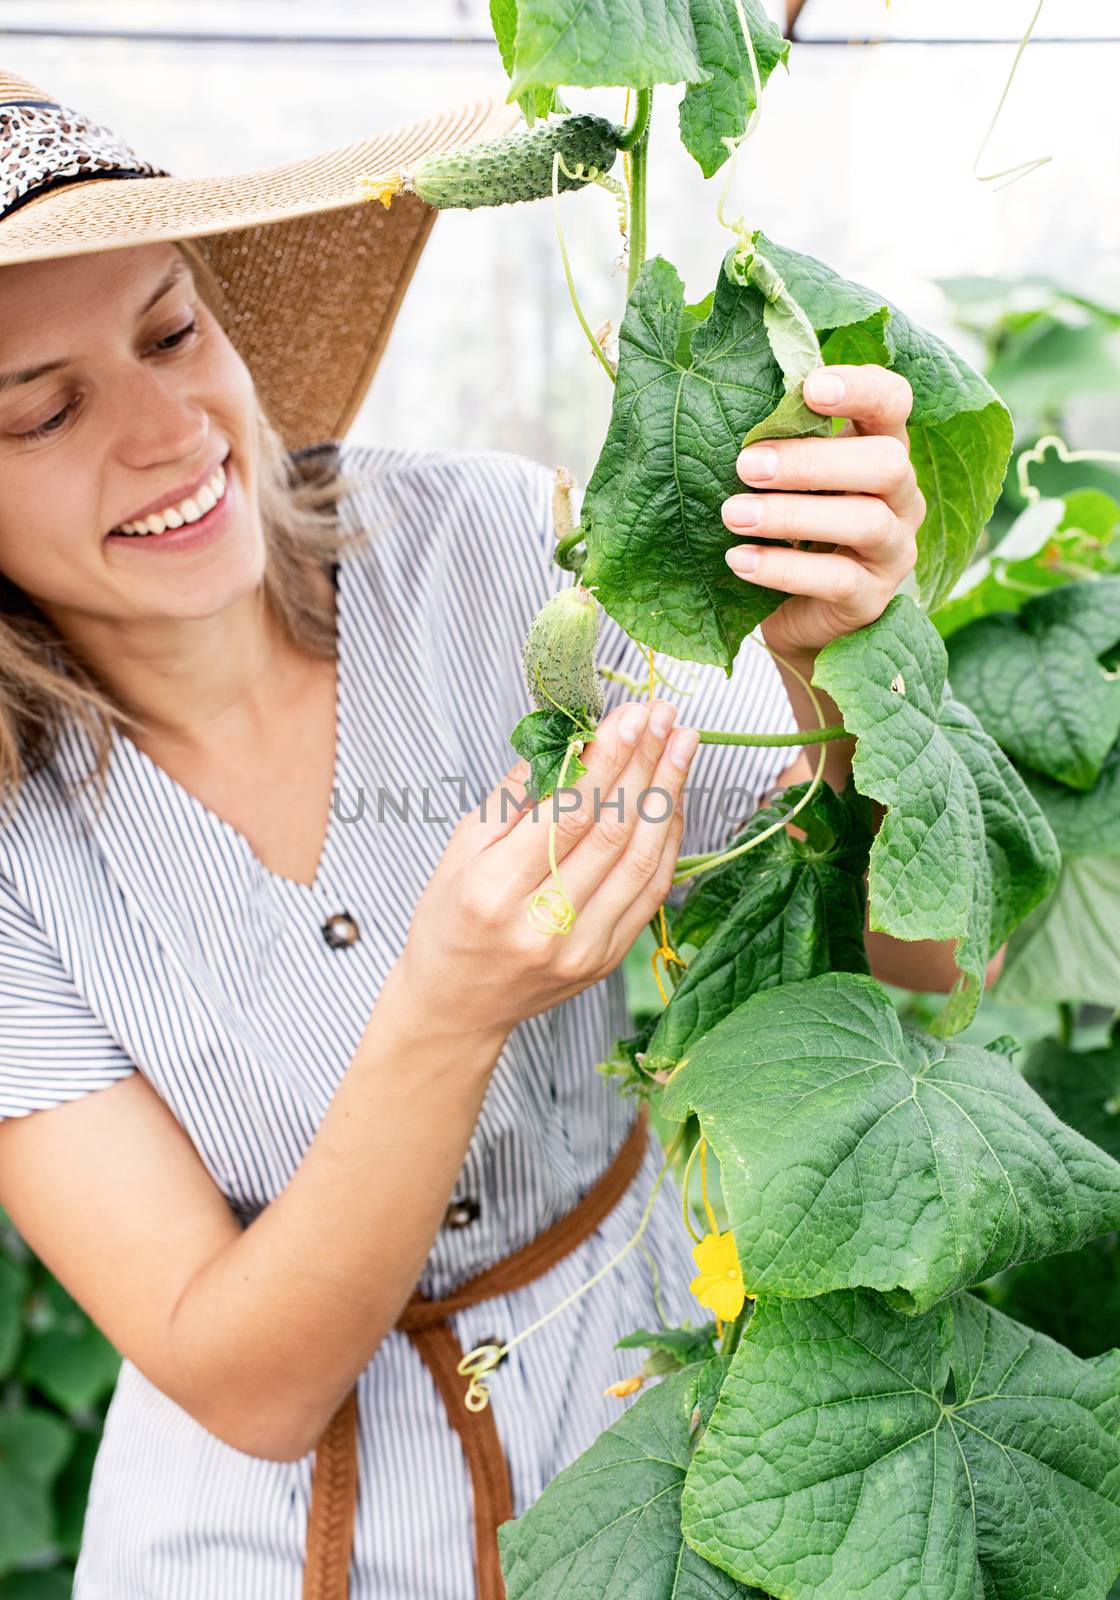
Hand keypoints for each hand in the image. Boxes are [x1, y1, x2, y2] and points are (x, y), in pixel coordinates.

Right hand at [393, 700, 698, 1041]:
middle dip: (645, 764)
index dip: (608, 760)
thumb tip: (572, 737)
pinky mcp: (607, 961)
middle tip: (664, 715)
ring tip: (682, 743)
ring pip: (640, 860)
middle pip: (611, 832)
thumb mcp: (461, 849)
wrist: (457, 1006)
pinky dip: (667, 840)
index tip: (632, 715)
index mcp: (494, 891)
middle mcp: (541, 925)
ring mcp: (581, 949)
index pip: (568, 815)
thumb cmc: (450, 919)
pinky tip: (673, 797)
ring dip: (668, 794)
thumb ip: (516, 795)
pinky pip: (650, 891)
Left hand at [720, 364, 924, 661]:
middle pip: (885, 463)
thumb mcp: (787, 479)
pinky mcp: (871, 599)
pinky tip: (739, 560)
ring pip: (865, 521)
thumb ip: (779, 442)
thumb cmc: (789, 528)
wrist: (794, 613)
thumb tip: (725, 400)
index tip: (811, 388)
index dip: (861, 389)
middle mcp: (902, 497)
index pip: (892, 402)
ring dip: (792, 515)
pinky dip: (783, 568)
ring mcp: (894, 550)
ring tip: (732, 514)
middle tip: (746, 466)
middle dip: (812, 462)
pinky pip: (837, 580)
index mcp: (882, 448)